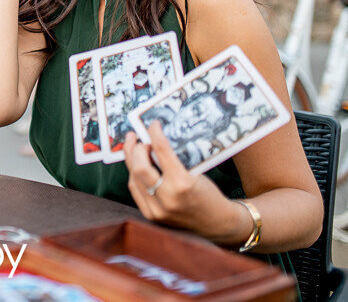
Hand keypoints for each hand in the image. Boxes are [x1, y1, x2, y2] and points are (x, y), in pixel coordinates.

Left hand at [124, 123, 242, 239]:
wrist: (216, 223)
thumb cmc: (208, 194)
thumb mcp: (196, 172)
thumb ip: (174, 160)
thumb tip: (155, 139)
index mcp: (182, 183)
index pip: (161, 151)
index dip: (155, 133)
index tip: (153, 124)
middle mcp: (167, 198)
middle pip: (139, 166)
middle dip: (136, 149)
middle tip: (140, 139)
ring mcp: (157, 209)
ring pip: (134, 178)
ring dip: (132, 161)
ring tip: (134, 148)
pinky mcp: (151, 215)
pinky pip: (136, 190)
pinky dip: (135, 175)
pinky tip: (136, 165)